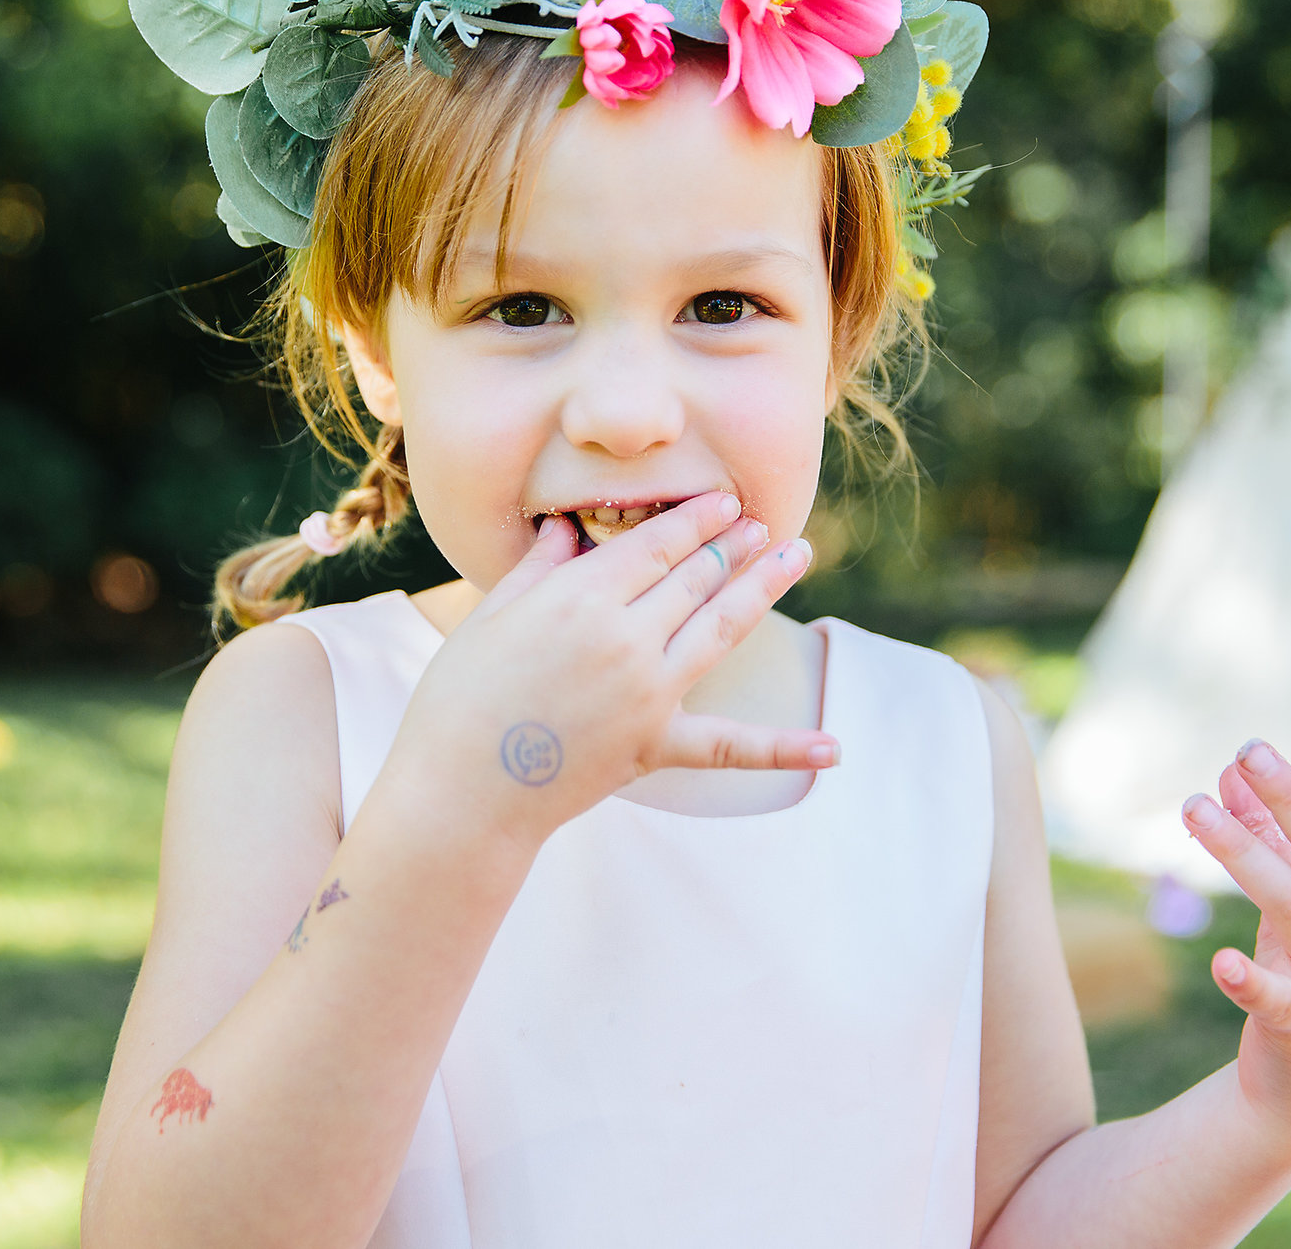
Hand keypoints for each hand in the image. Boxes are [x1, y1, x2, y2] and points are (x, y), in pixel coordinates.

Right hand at [385, 492, 828, 848]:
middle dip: (734, 543)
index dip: (696, 519)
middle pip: (695, 577)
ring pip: (721, 627)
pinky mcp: (654, 747)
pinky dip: (783, 749)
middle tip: (764, 520)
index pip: (656, 545)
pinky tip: (832, 747)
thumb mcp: (490, 616)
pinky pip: (730, 745)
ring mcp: (647, 693)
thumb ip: (539, 568)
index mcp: (580, 597)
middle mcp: (625, 637)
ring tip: (797, 555)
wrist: (458, 790)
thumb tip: (566, 528)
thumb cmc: (459, 698)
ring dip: (764, 587)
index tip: (725, 499)